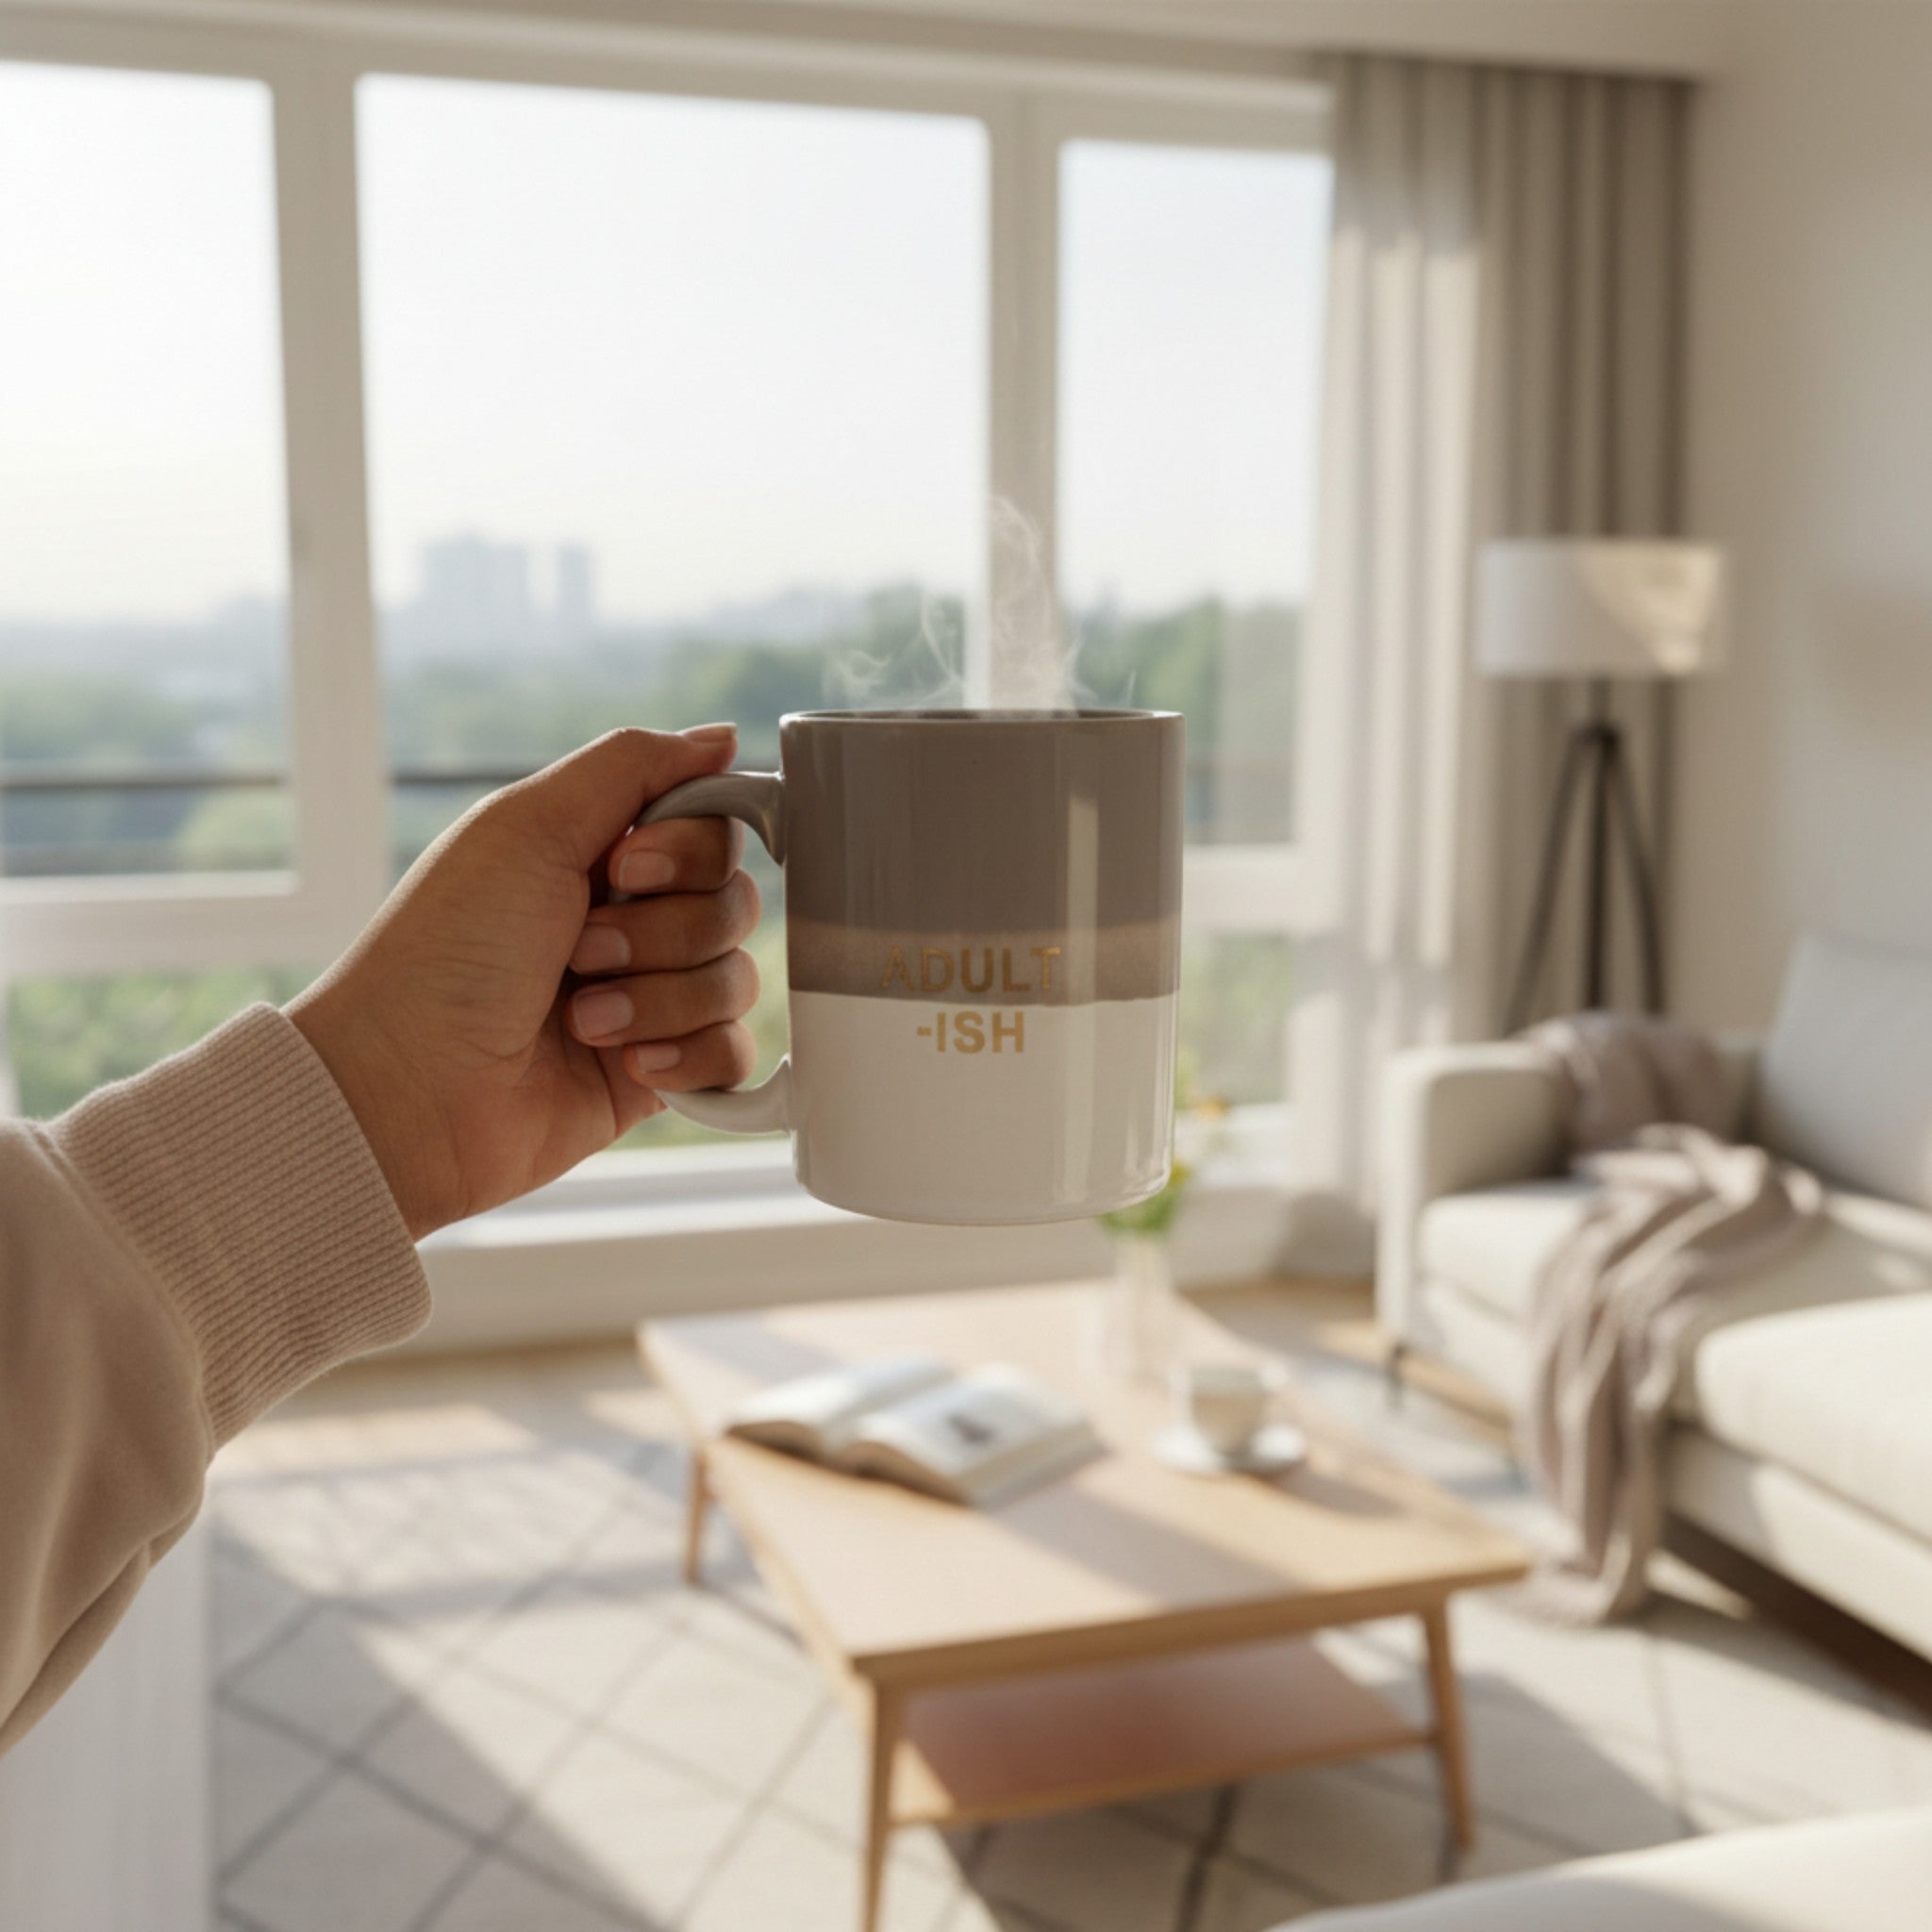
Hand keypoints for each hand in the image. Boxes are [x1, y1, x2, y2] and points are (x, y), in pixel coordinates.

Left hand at [289, 726, 760, 1238]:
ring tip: (582, 1020)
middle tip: (580, 951)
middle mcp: (629, 922)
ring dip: (659, 999)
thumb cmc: (447, 954)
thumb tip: (722, 738)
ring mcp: (647, 1001)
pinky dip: (686, 1058)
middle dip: (662, 931)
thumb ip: (633, 765)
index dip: (686, 850)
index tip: (623, 868)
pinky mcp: (658, 1074)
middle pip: (733, 903)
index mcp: (599, 856)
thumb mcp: (527, 825)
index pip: (712, 829)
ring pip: (735, 980)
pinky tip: (625, 1065)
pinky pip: (732, 1054)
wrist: (410, 1089)